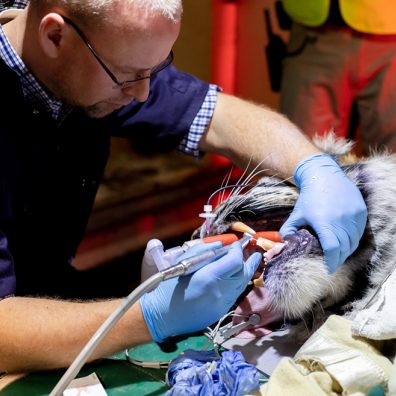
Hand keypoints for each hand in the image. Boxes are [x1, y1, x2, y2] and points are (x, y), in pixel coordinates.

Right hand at [140, 242, 260, 342]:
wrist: (161, 316)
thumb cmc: (168, 287)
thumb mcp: (183, 263)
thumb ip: (203, 251)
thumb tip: (220, 245)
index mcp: (208, 277)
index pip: (235, 261)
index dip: (237, 250)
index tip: (236, 244)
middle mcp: (219, 292)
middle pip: (243, 273)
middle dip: (246, 261)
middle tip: (248, 252)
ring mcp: (222, 305)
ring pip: (241, 285)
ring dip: (244, 272)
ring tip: (250, 262)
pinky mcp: (220, 313)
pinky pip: (234, 295)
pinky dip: (236, 284)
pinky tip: (234, 277)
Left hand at [280, 153, 366, 272]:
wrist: (324, 176)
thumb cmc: (308, 197)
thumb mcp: (296, 213)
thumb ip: (288, 230)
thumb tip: (286, 244)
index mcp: (324, 222)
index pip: (332, 249)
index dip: (331, 261)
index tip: (327, 268)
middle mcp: (341, 220)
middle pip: (344, 248)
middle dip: (338, 259)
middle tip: (332, 264)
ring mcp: (353, 216)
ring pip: (353, 241)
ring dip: (347, 251)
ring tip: (339, 255)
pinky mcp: (360, 212)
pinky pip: (359, 232)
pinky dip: (353, 240)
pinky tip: (346, 243)